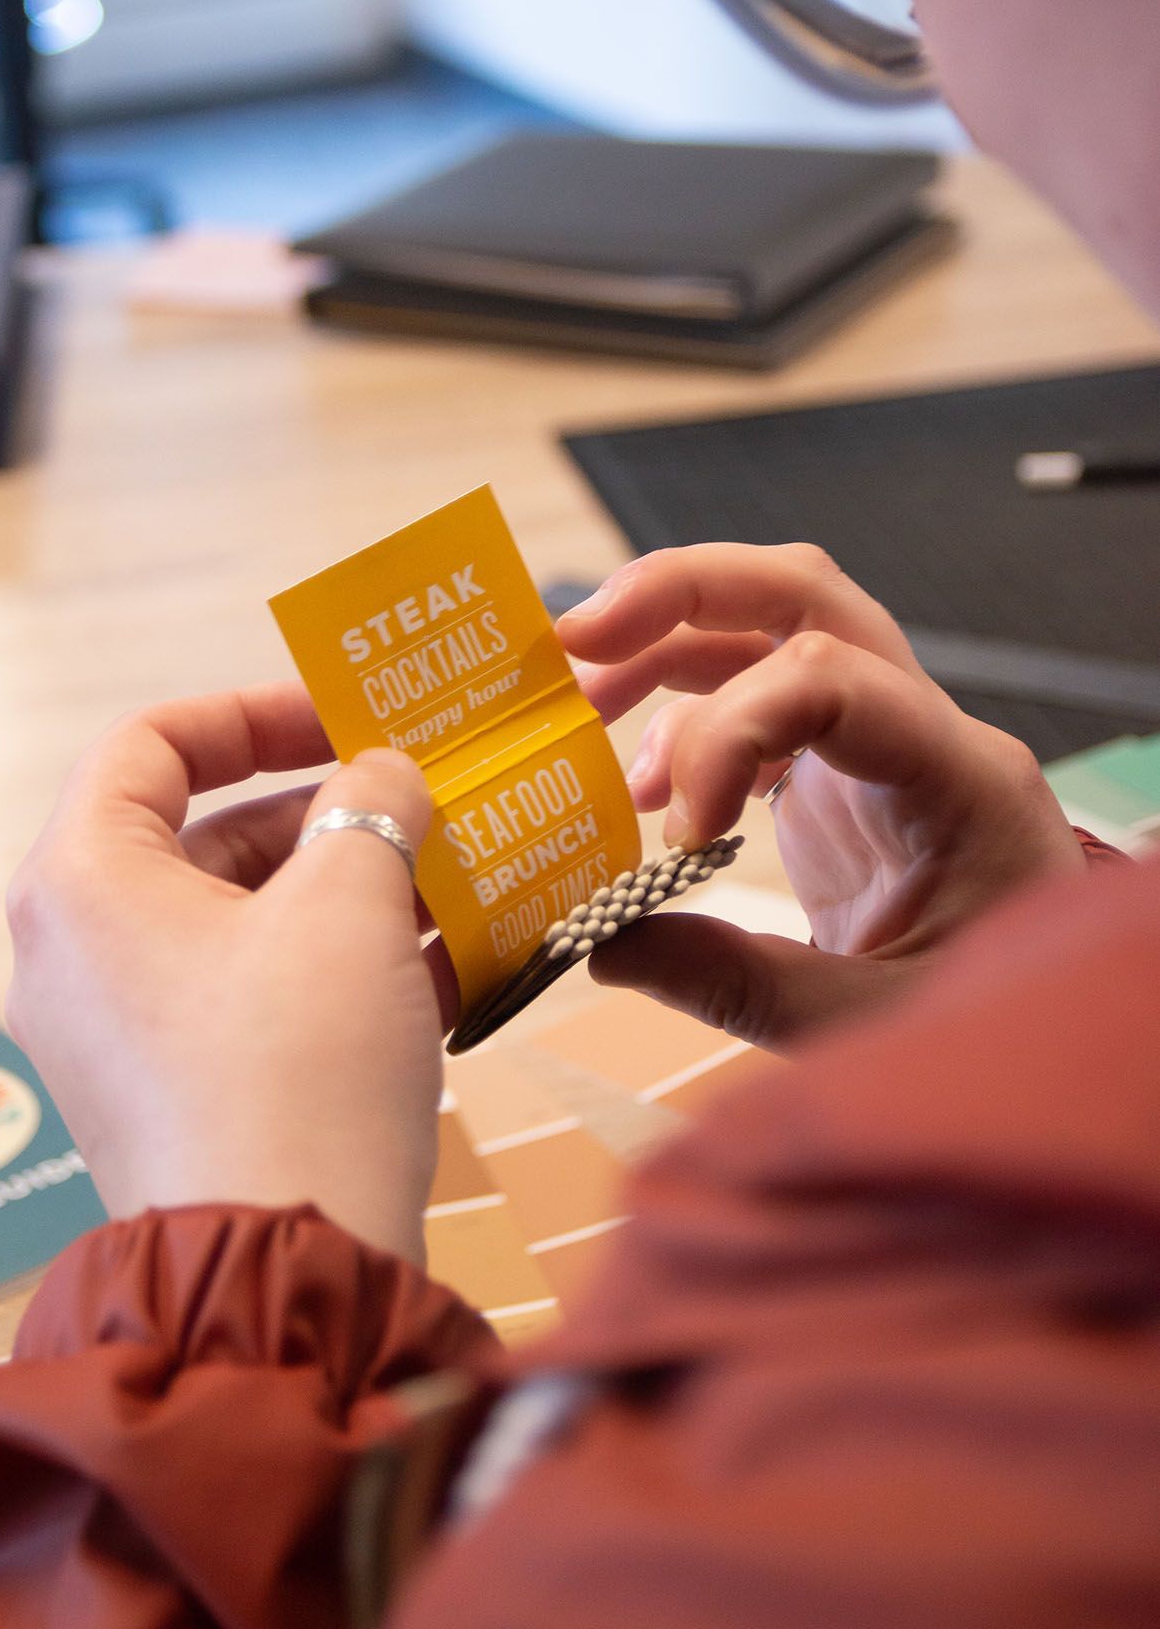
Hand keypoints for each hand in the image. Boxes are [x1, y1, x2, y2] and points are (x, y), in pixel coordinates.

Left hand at [4, 681, 448, 1264]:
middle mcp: (72, 952)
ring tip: (450, 885)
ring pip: (235, 923)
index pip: (150, 742)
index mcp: (81, 879)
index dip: (254, 712)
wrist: (286, 1272)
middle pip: (200, 836)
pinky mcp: (164, 1101)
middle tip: (419, 806)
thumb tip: (384, 775)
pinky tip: (440, 970)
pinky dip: (329, 971)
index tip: (347, 720)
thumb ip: (371, 807)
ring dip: (342, 894)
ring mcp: (112, 1036)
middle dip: (322, 814)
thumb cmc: (297, 1067)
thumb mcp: (350, 905)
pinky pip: (245, 1000)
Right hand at [557, 543, 1084, 1045]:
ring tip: (578, 701)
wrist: (1051, 1034)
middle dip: (682, 595)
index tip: (678, 832)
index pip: (833, 677)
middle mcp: (924, 728)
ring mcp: (883, 737)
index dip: (728, 730)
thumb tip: (604, 942)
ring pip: (771, 625)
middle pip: (803, 594)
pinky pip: (758, 692)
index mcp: (960, 775)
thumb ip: (740, 985)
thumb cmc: (993, 1025)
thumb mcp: (873, 1025)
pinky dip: (686, 713)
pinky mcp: (845, 766)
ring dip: (666, 644)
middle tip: (577, 639)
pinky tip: (641, 781)